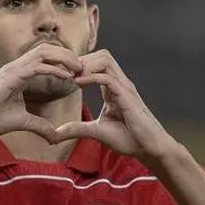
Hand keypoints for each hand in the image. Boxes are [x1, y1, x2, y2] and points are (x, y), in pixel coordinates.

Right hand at [0, 44, 81, 141]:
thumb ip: (39, 126)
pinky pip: (37, 66)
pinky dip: (54, 69)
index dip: (64, 62)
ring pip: (44, 52)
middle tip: (85, 67)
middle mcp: (17, 66)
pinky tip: (67, 77)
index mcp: (20, 73)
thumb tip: (55, 137)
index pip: (46, 58)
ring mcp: (13, 69)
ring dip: (64, 58)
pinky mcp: (10, 76)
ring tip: (79, 68)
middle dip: (68, 55)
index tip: (79, 72)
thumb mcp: (22, 122)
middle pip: (48, 49)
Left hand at [53, 50, 176, 160]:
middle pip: (101, 55)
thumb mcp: (96, 132)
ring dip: (86, 64)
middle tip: (65, 73)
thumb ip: (77, 129)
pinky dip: (91, 77)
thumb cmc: (129, 138)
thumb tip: (55, 133)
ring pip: (105, 60)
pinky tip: (77, 83)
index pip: (97, 63)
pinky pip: (108, 78)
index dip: (79, 65)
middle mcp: (120, 83)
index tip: (63, 75)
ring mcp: (124, 87)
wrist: (148, 148)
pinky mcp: (127, 96)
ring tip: (71, 76)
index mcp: (113, 88)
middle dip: (81, 60)